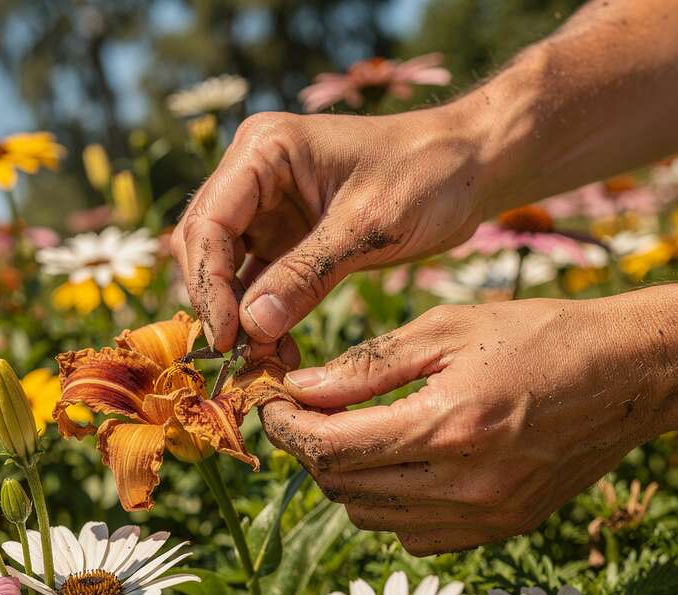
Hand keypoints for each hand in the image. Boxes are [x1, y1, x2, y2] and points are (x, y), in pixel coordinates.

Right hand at [171, 108, 489, 352]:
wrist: (473, 166)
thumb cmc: (428, 174)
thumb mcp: (369, 226)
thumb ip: (307, 274)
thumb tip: (250, 328)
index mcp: (265, 149)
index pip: (210, 220)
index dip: (209, 282)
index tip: (227, 336)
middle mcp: (254, 172)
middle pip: (204, 244)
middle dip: (215, 301)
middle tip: (234, 356)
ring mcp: (267, 205)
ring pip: (225, 267)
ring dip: (236, 314)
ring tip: (259, 362)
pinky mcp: (285, 236)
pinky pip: (257, 281)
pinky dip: (262, 316)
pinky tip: (276, 352)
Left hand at [259, 294, 677, 554]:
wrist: (630, 374)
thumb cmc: (538, 334)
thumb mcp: (446, 329)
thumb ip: (366, 366)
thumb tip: (298, 391)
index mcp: (446, 426)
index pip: (329, 449)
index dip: (285, 428)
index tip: (272, 403)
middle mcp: (464, 485)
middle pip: (342, 488)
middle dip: (310, 449)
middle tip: (308, 409)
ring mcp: (484, 516)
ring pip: (371, 518)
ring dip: (346, 478)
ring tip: (356, 431)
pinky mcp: (501, 530)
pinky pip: (414, 535)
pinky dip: (390, 506)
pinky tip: (404, 463)